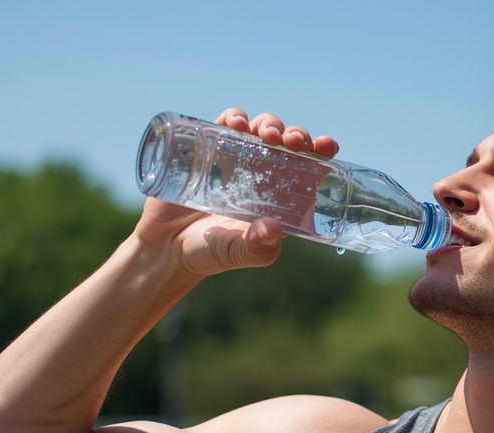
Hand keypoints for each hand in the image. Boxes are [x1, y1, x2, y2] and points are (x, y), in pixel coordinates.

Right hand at [132, 108, 340, 276]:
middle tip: (293, 141)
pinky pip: (224, 126)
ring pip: (259, 130)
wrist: (166, 249)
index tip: (327, 145)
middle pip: (287, 144)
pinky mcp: (208, 152)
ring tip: (266, 133)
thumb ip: (257, 246)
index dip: (320, 152)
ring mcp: (235, 161)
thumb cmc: (209, 254)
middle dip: (295, 135)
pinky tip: (236, 121)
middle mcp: (261, 176)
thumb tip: (274, 228)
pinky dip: (233, 117)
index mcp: (279, 197)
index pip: (307, 168)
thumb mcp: (238, 252)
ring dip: (269, 123)